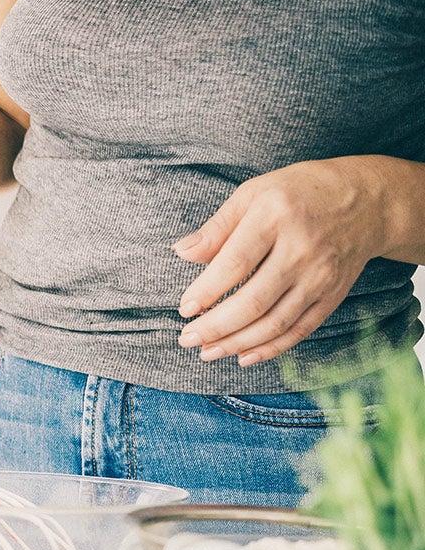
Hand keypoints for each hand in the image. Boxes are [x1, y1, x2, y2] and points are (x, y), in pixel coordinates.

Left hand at [173, 158, 390, 366]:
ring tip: (207, 352)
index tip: (184, 309)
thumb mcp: (254, 193)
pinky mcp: (334, 294)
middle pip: (254, 300)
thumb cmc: (299, 193)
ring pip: (275, 322)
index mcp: (275, 217)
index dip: (207, 291)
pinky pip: (300, 329)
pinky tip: (244, 356)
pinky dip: (271, 348)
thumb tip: (181, 252)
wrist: (368, 201)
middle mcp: (301, 249)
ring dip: (238, 343)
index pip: (234, 263)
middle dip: (216, 327)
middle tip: (188, 339)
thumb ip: (217, 227)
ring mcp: (321, 276)